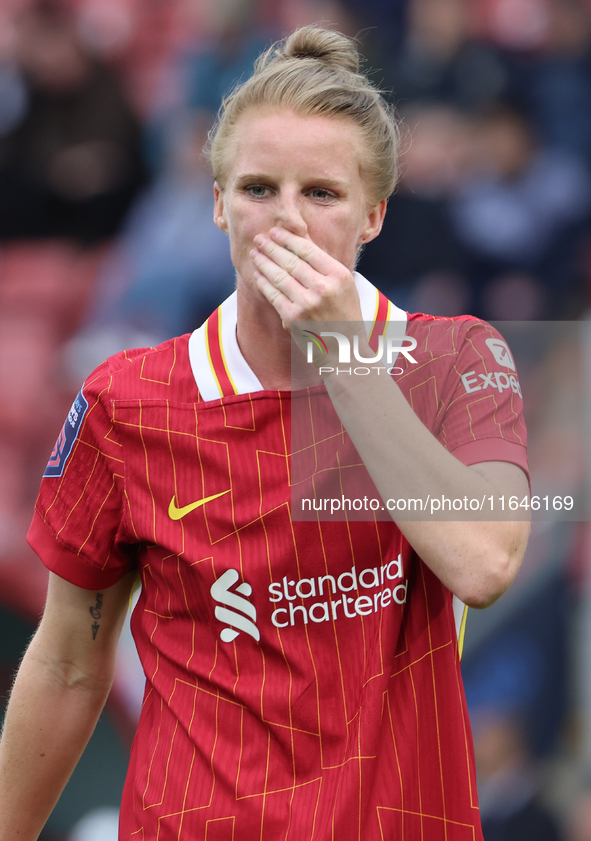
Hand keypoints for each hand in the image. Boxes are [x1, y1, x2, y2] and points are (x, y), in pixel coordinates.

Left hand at [250, 227, 363, 359]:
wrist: (344, 347)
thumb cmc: (344, 313)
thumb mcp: (344, 285)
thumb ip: (323, 264)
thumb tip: (299, 240)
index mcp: (339, 275)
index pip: (308, 250)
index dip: (288, 238)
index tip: (275, 232)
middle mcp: (323, 288)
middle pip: (291, 261)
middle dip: (271, 247)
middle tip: (259, 239)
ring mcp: (307, 304)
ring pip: (279, 276)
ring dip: (263, 262)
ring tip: (255, 254)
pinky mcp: (293, 318)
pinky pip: (273, 295)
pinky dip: (263, 282)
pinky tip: (258, 274)